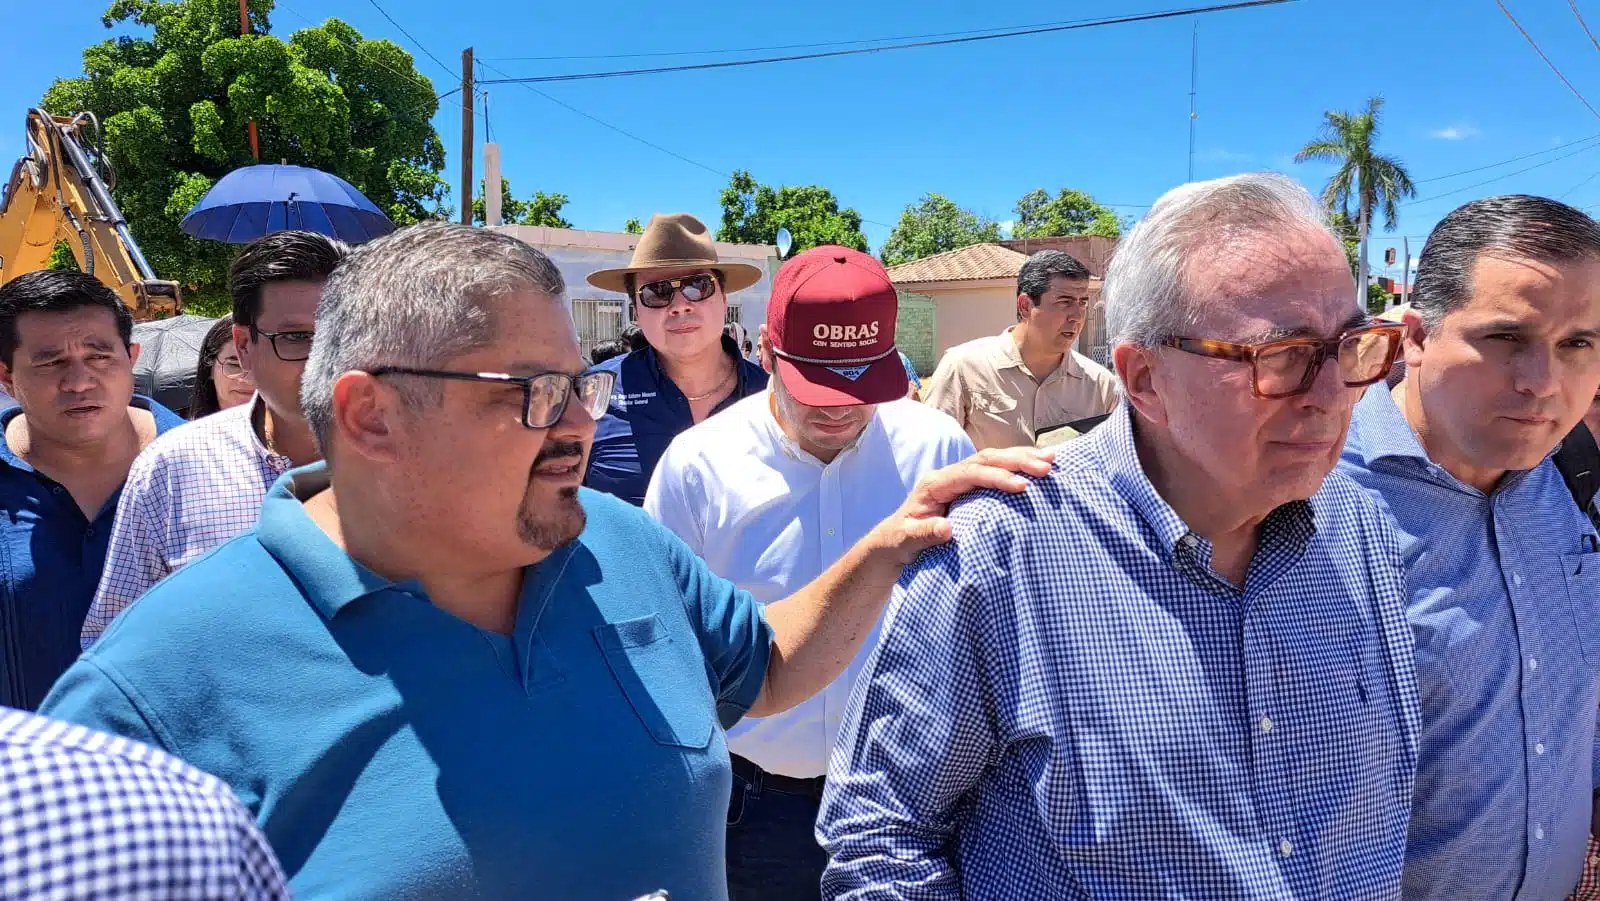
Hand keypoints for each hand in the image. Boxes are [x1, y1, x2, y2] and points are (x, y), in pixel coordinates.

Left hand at [872, 446, 1055, 564]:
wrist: (893, 542)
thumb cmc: (898, 542)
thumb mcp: (905, 542)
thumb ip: (923, 534)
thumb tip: (947, 529)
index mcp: (935, 485)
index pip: (970, 474)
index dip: (996, 477)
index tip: (1022, 486)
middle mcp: (949, 476)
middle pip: (986, 459)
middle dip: (1017, 460)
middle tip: (1046, 467)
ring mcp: (959, 479)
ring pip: (993, 459)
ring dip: (1022, 458)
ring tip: (1052, 460)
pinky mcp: (969, 487)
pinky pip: (995, 470)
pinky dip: (1017, 466)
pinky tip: (1039, 466)